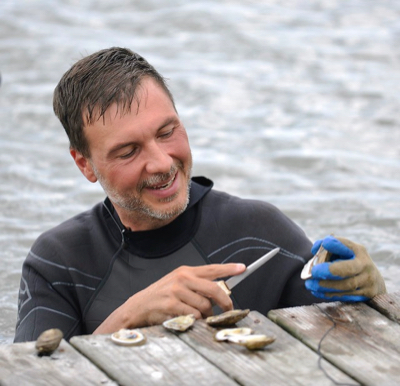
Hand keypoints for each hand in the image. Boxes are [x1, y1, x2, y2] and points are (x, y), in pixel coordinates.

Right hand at [94, 263, 245, 333]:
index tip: (243, 268)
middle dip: (225, 301)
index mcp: (186, 271)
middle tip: (228, 308)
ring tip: (198, 315)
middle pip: (213, 289)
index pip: (212, 268)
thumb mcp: (179, 283)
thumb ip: (197, 285)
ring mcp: (177, 291)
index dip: (229, 269)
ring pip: (205, 305)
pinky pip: (193, 315)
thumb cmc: (163, 295)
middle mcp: (182, 278)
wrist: (140, 305)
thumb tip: (219, 293)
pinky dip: (195, 320)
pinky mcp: (172, 304)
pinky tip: (188, 318)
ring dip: (206, 314)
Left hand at [305, 236, 385, 301]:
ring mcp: (368, 282)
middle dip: (329, 271)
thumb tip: (314, 250)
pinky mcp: (366, 295)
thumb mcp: (344, 250)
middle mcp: (365, 266)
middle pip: (348, 269)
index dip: (336, 245)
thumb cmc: (351, 261)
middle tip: (313, 272)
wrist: (374, 281)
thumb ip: (328, 247)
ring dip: (325, 286)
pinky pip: (346, 296)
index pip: (347, 246)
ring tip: (310, 284)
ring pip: (346, 286)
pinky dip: (329, 294)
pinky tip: (317, 292)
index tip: (325, 244)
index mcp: (359, 251)